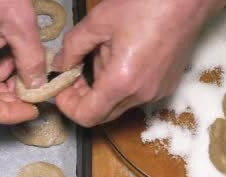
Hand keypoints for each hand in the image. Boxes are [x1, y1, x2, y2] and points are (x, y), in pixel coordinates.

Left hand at [54, 0, 225, 126]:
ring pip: (117, 104)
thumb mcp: (98, 22)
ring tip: (101, 55)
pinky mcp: (166, 86)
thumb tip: (59, 65)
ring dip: (101, 89)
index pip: (86, 116)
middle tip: (74, 72)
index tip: (61, 87)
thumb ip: (72, 48)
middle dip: (82, 97)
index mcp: (122, 82)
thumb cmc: (146, 4)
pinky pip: (134, 95)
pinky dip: (119, 84)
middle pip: (101, 114)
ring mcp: (156, 92)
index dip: (67, 106)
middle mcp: (141, 95)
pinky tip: (121, 56)